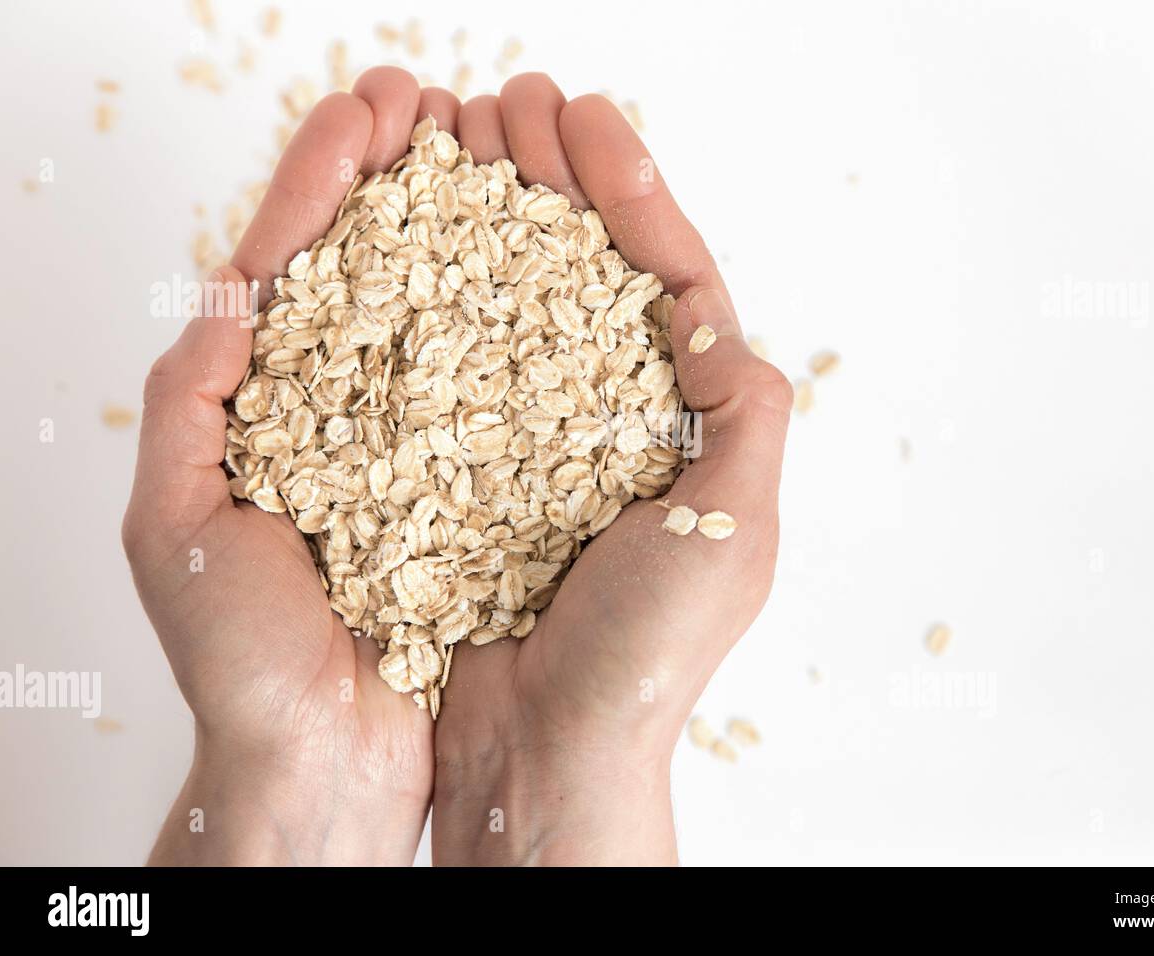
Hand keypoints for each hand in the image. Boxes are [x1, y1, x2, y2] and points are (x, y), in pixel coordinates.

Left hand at [123, 68, 450, 864]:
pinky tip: (547, 268)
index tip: (367, 109)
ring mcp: (421, 446)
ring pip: (447, 313)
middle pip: (376, 268)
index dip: (324, 180)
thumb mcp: (177, 527)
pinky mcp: (485, 490)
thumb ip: (191, 408)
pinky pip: (507, 391)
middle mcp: (350, 413)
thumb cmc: (242, 665)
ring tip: (495, 154)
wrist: (328, 762)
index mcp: (266, 407)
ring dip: (467, 228)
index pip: (294, 266)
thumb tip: (233, 303)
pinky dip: (524, 322)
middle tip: (434, 102)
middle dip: (401, 178)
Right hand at [427, 75, 793, 864]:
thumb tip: (723, 319)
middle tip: (507, 104)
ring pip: (511, 303)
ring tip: (455, 141)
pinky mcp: (458, 467)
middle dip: (552, 182)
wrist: (544, 751)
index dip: (631, 193)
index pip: (664, 280)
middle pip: (582, 273)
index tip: (589, 121)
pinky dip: (430, 297)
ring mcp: (528, 438)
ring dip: (488, 217)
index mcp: (683, 422)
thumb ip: (746, 415)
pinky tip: (407, 239)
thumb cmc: (647, 658)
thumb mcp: (734, 530)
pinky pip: (445, 367)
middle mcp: (607, 420)